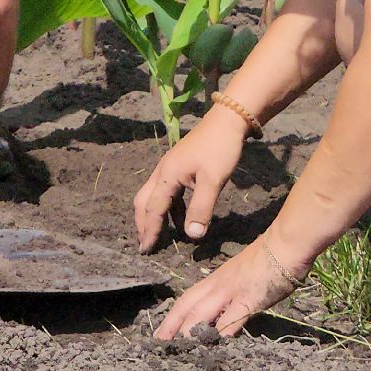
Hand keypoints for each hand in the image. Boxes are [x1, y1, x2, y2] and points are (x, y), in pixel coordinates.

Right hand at [132, 110, 247, 251]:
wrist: (228, 120)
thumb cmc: (220, 149)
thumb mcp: (213, 181)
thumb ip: (201, 208)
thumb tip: (192, 236)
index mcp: (167, 175)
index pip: (153, 209)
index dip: (149, 231)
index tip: (146, 250)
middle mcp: (163, 171)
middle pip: (144, 201)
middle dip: (143, 223)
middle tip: (146, 244)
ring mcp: (170, 167)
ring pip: (154, 195)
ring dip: (156, 215)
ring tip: (161, 235)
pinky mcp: (180, 166)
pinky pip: (168, 191)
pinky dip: (170, 207)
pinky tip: (181, 217)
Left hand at [154, 237, 307, 339]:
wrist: (285, 245)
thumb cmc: (267, 258)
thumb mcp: (240, 276)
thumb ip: (229, 294)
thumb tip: (222, 315)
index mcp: (215, 279)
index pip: (186, 299)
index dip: (172, 317)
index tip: (160, 334)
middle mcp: (218, 285)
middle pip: (187, 306)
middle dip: (171, 327)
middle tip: (158, 347)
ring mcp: (231, 292)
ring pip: (201, 314)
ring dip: (187, 333)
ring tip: (177, 352)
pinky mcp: (248, 299)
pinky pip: (230, 319)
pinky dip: (220, 334)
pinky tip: (214, 348)